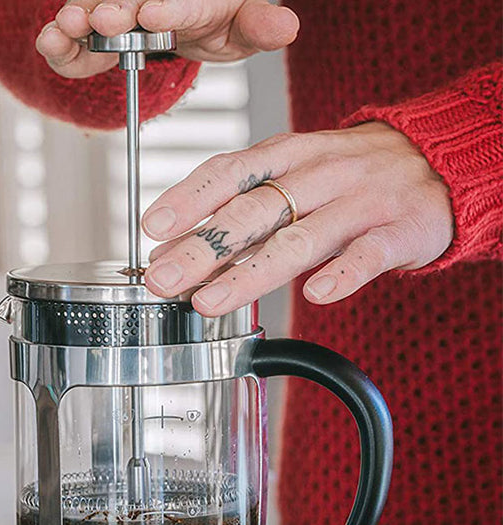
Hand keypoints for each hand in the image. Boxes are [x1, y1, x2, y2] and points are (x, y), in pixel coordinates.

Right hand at [35, 0, 298, 78]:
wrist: (178, 19)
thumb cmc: (213, 19)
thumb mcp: (240, 27)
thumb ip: (258, 27)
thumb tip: (286, 27)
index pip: (182, 3)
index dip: (167, 8)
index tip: (153, 13)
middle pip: (129, 1)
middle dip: (116, 9)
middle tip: (107, 18)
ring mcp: (117, 7)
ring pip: (92, 11)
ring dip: (77, 20)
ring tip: (66, 27)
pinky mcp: (92, 26)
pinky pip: (72, 36)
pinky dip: (59, 44)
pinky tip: (49, 43)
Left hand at [141, 123, 453, 315]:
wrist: (437, 163)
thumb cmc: (347, 177)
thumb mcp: (291, 177)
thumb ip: (236, 213)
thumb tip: (172, 247)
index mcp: (289, 156)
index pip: (231, 172)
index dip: (190, 199)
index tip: (152, 228)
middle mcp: (320, 174)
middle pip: (254, 210)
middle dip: (203, 247)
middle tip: (163, 277)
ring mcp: (360, 202)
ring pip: (301, 238)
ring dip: (250, 272)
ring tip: (210, 301)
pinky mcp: (399, 231)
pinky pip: (369, 254)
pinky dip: (343, 274)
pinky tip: (316, 296)